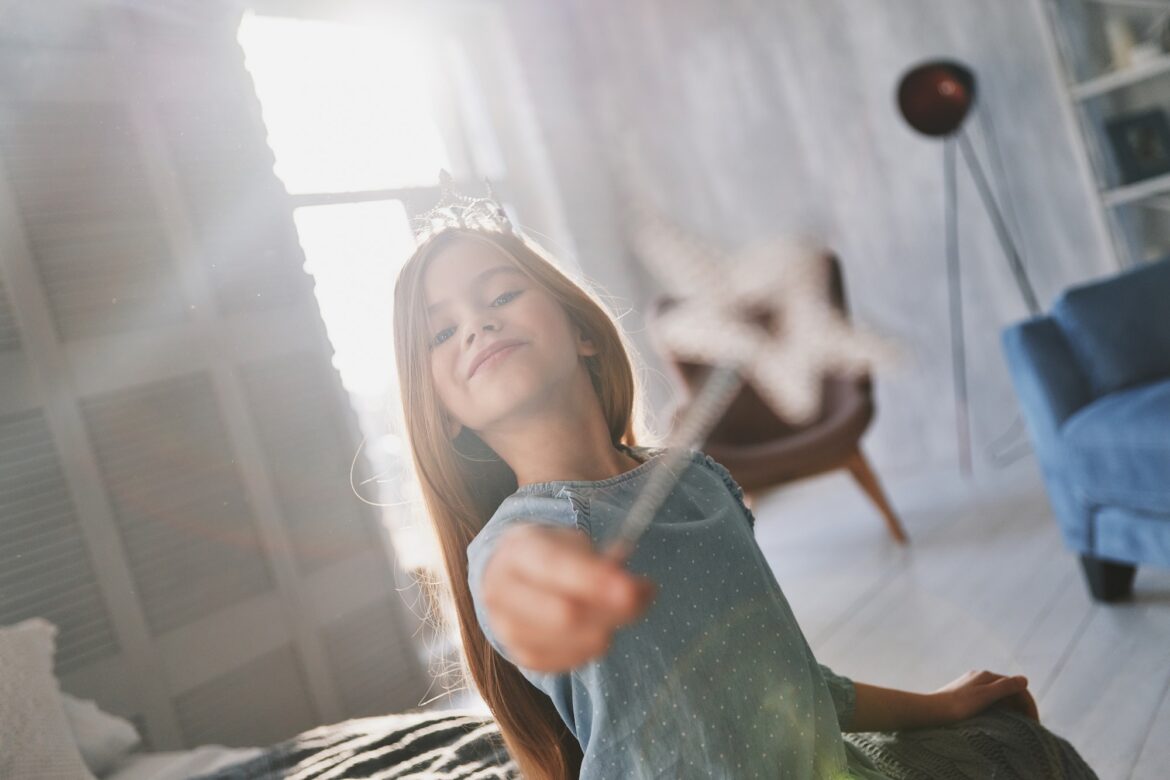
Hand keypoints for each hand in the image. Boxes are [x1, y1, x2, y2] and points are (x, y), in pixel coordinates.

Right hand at [479, 523, 656, 672]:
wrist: (508, 576)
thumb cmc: (549, 554)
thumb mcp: (573, 542)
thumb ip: (603, 564)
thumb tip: (638, 589)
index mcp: (517, 551)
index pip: (556, 567)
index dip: (597, 580)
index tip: (635, 588)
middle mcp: (502, 590)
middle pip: (565, 613)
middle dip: (612, 610)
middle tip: (642, 597)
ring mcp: (505, 627)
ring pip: (571, 641)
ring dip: (608, 628)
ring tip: (624, 609)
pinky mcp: (519, 655)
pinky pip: (569, 661)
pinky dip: (593, 646)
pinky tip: (600, 627)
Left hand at [932, 669, 1039, 723]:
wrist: (931, 711)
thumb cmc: (958, 705)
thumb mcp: (985, 696)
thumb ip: (1005, 687)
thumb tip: (1025, 679)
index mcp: (986, 675)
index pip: (1017, 687)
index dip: (1028, 704)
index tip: (1035, 723)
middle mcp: (979, 677)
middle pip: (1008, 691)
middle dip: (1021, 707)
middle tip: (1029, 727)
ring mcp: (971, 685)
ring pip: (999, 697)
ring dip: (1011, 710)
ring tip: (1017, 727)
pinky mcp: (965, 695)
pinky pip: (988, 701)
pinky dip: (999, 710)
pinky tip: (998, 722)